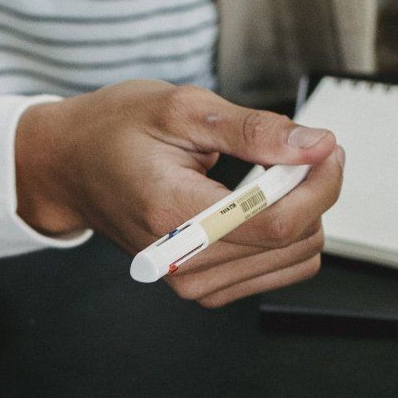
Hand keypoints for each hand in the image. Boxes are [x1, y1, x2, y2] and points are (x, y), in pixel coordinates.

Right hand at [15, 81, 344, 306]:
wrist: (70, 167)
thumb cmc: (115, 132)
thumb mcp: (183, 109)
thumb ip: (255, 131)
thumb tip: (316, 146)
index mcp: (174, 215)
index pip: (276, 222)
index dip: (319, 184)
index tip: (327, 149)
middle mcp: (183, 261)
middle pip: (292, 242)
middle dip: (313, 191)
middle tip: (300, 151)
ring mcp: (191, 282)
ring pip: (293, 260)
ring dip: (301, 213)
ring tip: (272, 175)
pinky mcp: (201, 288)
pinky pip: (275, 271)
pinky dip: (283, 236)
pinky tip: (260, 205)